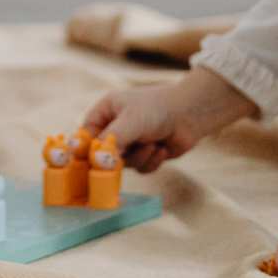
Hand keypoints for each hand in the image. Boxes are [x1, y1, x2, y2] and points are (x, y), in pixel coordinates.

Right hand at [82, 66, 257, 173]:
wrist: (192, 113)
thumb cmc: (158, 109)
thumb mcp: (130, 122)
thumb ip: (111, 142)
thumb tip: (95, 161)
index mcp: (106, 112)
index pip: (86, 136)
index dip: (85, 151)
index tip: (87, 166)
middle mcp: (116, 127)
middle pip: (104, 154)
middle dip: (119, 157)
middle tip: (126, 158)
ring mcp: (132, 141)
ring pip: (124, 165)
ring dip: (140, 157)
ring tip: (154, 143)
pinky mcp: (147, 153)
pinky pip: (140, 168)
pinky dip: (151, 161)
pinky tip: (162, 148)